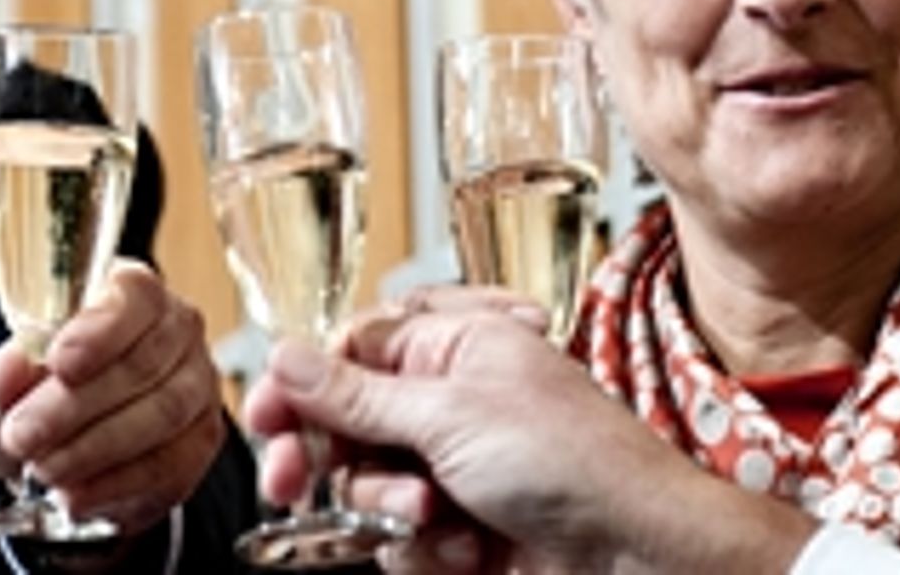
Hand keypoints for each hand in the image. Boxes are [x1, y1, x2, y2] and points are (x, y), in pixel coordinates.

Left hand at [0, 259, 227, 532]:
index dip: (100, 330)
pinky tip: (74, 494)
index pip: (134, 297)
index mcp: (133, 294)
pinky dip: (116, 485)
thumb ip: (3, 376)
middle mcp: (178, 332)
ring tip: (43, 470)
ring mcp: (198, 386)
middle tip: (22, 436)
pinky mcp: (201, 442)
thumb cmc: (38, 395)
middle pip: (144, 362)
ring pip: (163, 414)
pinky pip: (171, 465)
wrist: (60, 445)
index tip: (59, 362)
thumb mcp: (6, 382)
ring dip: (95, 448)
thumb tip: (9, 375)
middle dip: (76, 405)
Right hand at [243, 305, 814, 572]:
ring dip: (390, 510)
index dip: (302, 385)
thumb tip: (287, 355)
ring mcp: (461, 466)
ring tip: (433, 515)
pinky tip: (468, 548)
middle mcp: (456, 401)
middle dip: (332, 458)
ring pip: (369, 488)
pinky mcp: (466, 526)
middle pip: (348, 424)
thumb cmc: (574, 462)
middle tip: (296, 484)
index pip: (351, 352)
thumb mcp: (450, 413)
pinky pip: (402, 540)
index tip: (263, 418)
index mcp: (458, 346)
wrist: (637, 553)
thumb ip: (358, 392)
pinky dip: (426, 550)